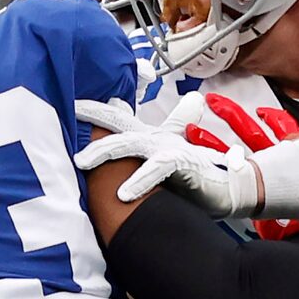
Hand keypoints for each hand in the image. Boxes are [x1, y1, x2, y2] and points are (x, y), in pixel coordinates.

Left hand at [79, 93, 298, 214]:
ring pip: (130, 144)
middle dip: (93, 114)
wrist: (230, 186)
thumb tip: (144, 123)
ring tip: (82, 162)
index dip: (96, 109)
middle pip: (117, 124)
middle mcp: (154, 139)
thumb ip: (148, 146)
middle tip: (68, 111)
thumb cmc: (194, 174)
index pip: (117, 119)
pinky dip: (140, 180)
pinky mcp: (182, 163)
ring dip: (104, 151)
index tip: (71, 103)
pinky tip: (123, 195)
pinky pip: (157, 169)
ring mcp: (167, 149)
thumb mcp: (166, 158)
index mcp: (147, 137)